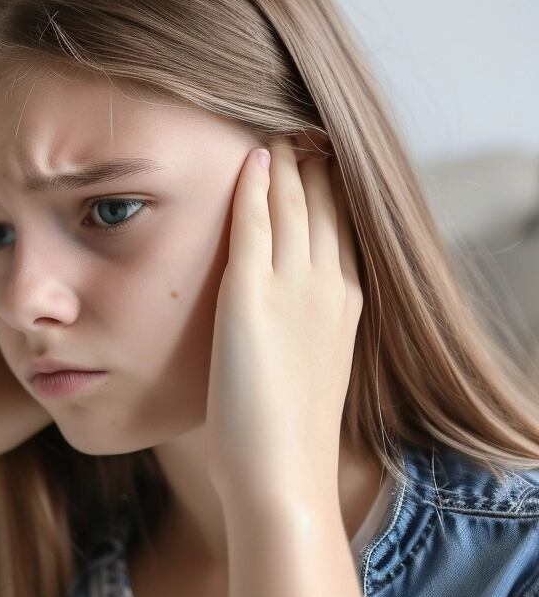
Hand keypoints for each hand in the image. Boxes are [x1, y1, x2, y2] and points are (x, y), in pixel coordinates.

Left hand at [205, 143, 363, 508]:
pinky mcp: (252, 297)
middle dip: (310, 161)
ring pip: (292, 204)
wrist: (282, 472)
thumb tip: (274, 321)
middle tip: (294, 124)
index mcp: (346, 302)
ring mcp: (294, 289)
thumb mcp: (303, 366)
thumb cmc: (281, 434)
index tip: (316, 152)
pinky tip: (248, 159)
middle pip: (324, 203)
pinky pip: (255, 225)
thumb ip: (296, 330)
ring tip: (271, 128)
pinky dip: (253, 187)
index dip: (329, 185)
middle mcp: (329, 286)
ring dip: (282, 162)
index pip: (341, 224)